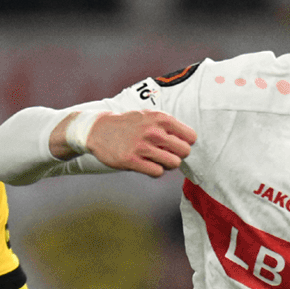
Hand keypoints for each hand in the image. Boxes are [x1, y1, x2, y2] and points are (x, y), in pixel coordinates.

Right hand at [79, 111, 196, 177]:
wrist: (99, 130)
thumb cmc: (129, 125)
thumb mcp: (149, 116)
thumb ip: (168, 126)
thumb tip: (189, 142)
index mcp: (160, 118)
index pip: (190, 136)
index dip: (185, 143)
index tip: (176, 144)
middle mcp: (153, 131)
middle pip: (184, 151)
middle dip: (178, 155)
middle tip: (167, 154)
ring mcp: (142, 146)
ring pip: (173, 163)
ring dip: (167, 164)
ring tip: (157, 160)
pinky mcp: (131, 160)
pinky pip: (157, 172)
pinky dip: (155, 171)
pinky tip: (147, 165)